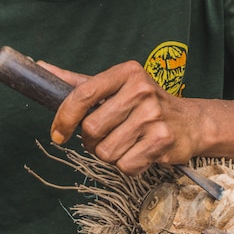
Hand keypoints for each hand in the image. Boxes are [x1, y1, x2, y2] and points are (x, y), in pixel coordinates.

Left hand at [40, 61, 198, 175]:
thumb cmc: (148, 105)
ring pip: (107, 151)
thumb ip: (81, 82)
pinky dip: (129, 166)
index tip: (58, 133)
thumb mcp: (118, 87)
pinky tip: (141, 154)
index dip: (64, 118)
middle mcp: (142, 91)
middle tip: (105, 138)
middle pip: (91, 129)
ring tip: (126, 145)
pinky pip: (126, 165)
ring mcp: (153, 117)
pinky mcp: (162, 141)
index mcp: (127, 73)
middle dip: (92, 141)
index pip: (83, 95)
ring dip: (111, 155)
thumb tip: (41, 67)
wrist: (192, 123)